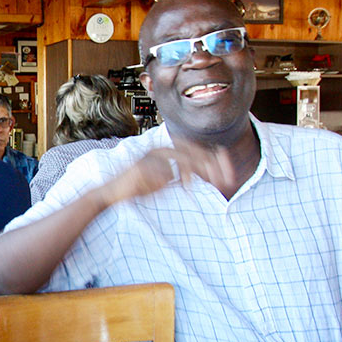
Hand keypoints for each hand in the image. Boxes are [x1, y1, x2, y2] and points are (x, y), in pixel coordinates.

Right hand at [100, 143, 235, 206]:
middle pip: (192, 150)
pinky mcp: (144, 168)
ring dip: (200, 170)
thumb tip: (199, 177)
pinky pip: (167, 171)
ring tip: (212, 182)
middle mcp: (159, 151)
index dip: (213, 157)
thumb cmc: (137, 188)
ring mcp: (151, 158)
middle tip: (227, 178)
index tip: (229, 169)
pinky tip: (187, 187)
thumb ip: (179, 176)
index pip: (194, 149)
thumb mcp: (164, 181)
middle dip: (213, 163)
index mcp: (165, 151)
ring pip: (183, 158)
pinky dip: (179, 177)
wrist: (112, 192)